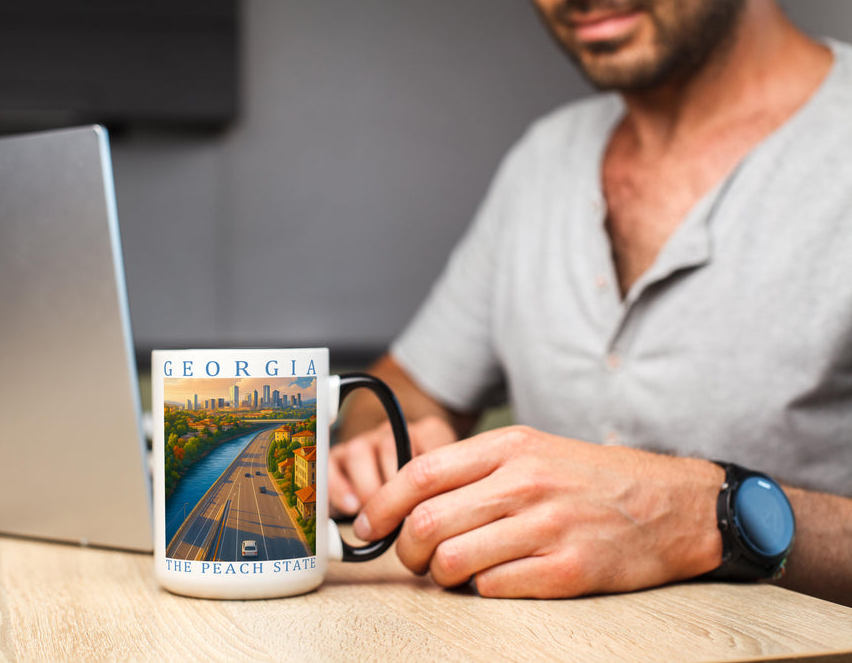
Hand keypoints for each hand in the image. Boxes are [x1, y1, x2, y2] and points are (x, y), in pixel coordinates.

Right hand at [329, 415, 456, 516]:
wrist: (394, 488)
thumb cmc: (426, 492)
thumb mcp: (444, 488)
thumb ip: (444, 493)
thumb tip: (436, 516)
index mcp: (426, 434)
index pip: (430, 443)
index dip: (428, 479)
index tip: (429, 507)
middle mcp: (394, 433)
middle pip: (390, 447)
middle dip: (395, 488)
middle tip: (401, 516)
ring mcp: (365, 442)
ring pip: (359, 452)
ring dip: (368, 489)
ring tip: (377, 516)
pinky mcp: (339, 458)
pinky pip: (331, 466)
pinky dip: (339, 488)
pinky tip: (352, 507)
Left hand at [352, 426, 724, 597]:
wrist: (671, 504)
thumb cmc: (591, 479)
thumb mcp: (533, 451)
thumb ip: (474, 471)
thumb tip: (408, 502)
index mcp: (510, 448)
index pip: (420, 474)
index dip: (381, 505)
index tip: (366, 527)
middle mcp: (525, 483)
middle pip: (426, 522)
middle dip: (405, 551)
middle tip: (412, 559)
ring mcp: (547, 527)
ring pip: (451, 561)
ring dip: (438, 576)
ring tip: (453, 572)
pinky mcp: (568, 570)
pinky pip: (492, 589)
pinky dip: (481, 590)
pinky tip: (496, 579)